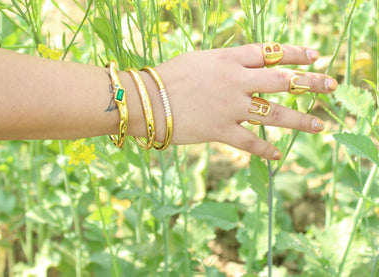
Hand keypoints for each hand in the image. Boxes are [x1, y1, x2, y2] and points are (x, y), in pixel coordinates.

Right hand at [155, 44, 336, 159]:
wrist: (146, 100)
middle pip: (283, 81)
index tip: (315, 56)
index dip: (295, 54)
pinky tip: (277, 154)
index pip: (271, 53)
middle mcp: (236, 81)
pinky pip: (249, 142)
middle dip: (310, 82)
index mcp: (229, 60)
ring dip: (300, 120)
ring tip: (319, 125)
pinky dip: (265, 149)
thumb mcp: (199, 60)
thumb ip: (224, 63)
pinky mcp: (220, 131)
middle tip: (331, 85)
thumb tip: (240, 67)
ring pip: (274, 114)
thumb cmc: (166, 76)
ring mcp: (231, 107)